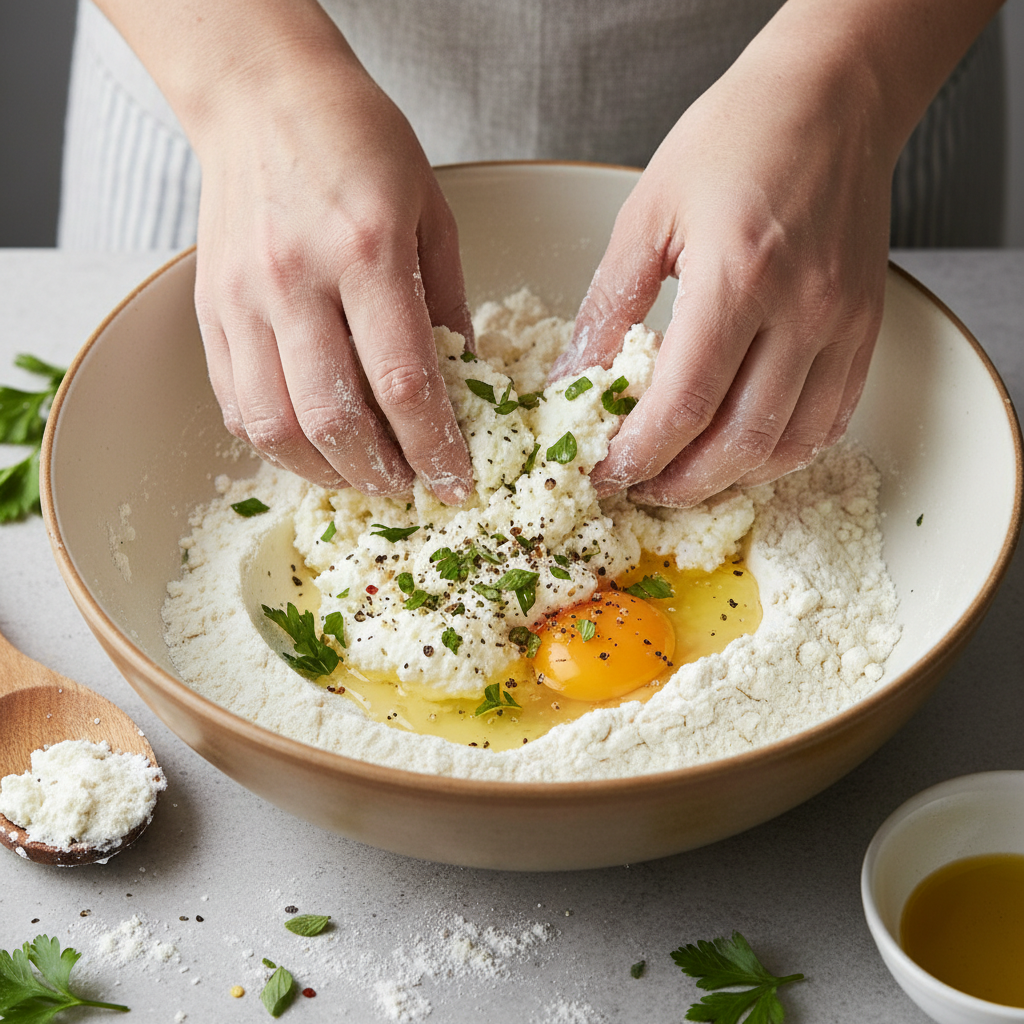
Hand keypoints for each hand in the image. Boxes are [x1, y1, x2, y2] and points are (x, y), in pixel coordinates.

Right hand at [191, 27, 472, 502]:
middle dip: (381, 474)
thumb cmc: (359, 144)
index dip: (433, 449)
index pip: (402, 383)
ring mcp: (242, 299)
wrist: (263, 96)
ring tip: (362, 477)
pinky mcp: (209, 311)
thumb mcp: (431, 214)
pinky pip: (235, 405)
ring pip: (275, 426)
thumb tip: (464, 386)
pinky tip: (313, 447)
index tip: (456, 482)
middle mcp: (294, 280)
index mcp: (364, 251)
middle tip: (410, 487)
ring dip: (325, 472)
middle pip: (334, 420)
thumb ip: (446, 306)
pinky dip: (278, 444)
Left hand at [552, 12, 894, 507]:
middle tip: (636, 488)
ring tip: (682, 479)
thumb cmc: (735, 139)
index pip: (684, 404)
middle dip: (679, 482)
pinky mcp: (865, 329)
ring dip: (730, 479)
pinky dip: (782, 454)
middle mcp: (801, 310)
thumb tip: (573, 379)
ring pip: (788, 445)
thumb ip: (609, 305)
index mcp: (738, 275)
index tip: (605, 473)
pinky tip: (742, 454)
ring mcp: (842, 324)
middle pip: (739, 441)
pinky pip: (830, 421)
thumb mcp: (647, 214)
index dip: (639, 455)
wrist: (831, 98)